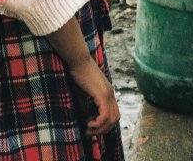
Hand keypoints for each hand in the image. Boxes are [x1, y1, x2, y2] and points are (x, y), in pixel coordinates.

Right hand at [45, 17, 119, 135]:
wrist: (78, 59)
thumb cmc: (77, 73)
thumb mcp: (83, 92)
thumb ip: (86, 104)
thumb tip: (84, 118)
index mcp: (108, 92)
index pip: (113, 113)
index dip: (104, 124)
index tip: (90, 126)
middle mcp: (111, 93)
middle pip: (115, 119)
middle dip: (103, 129)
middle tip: (89, 131)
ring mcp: (108, 93)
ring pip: (112, 120)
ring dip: (100, 129)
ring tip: (88, 128)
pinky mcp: (102, 94)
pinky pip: (105, 116)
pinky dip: (98, 123)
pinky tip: (88, 123)